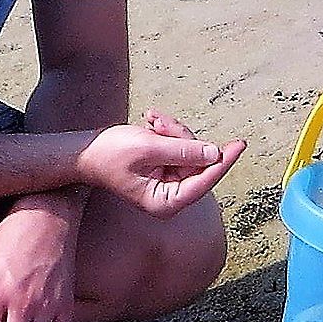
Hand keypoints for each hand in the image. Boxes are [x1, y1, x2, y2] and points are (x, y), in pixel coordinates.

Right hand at [78, 122, 244, 216]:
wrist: (82, 151)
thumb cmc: (108, 153)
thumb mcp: (148, 147)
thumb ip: (183, 151)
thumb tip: (215, 154)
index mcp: (165, 202)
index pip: (204, 180)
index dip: (223, 160)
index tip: (240, 145)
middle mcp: (169, 197)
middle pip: (197, 162)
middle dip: (182, 137)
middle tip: (159, 121)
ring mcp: (167, 184)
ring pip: (189, 151)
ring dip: (173, 131)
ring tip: (151, 120)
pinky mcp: (164, 171)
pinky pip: (179, 148)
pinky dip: (167, 133)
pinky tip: (151, 122)